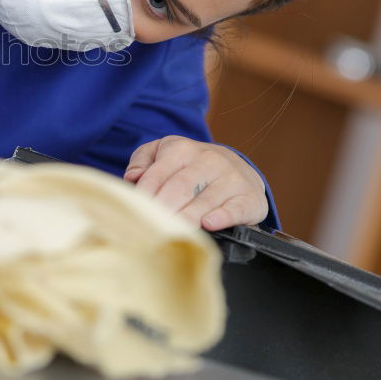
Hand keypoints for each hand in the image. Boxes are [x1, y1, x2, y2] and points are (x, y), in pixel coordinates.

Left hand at [123, 135, 267, 230]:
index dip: (144, 195)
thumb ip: (143, 160)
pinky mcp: (248, 198)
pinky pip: (233, 209)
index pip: (157, 174)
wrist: (240, 168)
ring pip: (204, 200)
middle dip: (163, 209)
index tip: (135, 212)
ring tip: (171, 231)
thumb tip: (132, 177)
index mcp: (182, 148)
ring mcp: (230, 178)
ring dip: (186, 218)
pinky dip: (221, 217)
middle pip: (179, 188)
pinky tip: (207, 224)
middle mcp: (208, 159)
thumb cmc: (191, 166)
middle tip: (150, 227)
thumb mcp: (165, 152)